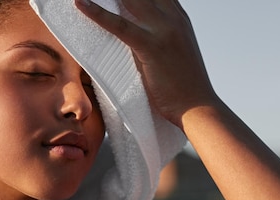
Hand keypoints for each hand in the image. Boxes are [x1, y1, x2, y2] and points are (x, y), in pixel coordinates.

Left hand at [75, 0, 218, 125]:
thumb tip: (132, 40)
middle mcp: (173, 18)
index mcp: (179, 19)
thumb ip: (157, 41)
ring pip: (131, 0)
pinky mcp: (152, 46)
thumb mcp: (174, 55)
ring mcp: (164, 30)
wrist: (198, 108)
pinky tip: (80, 3)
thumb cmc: (184, 88)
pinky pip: (119, 25)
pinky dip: (97, 12)